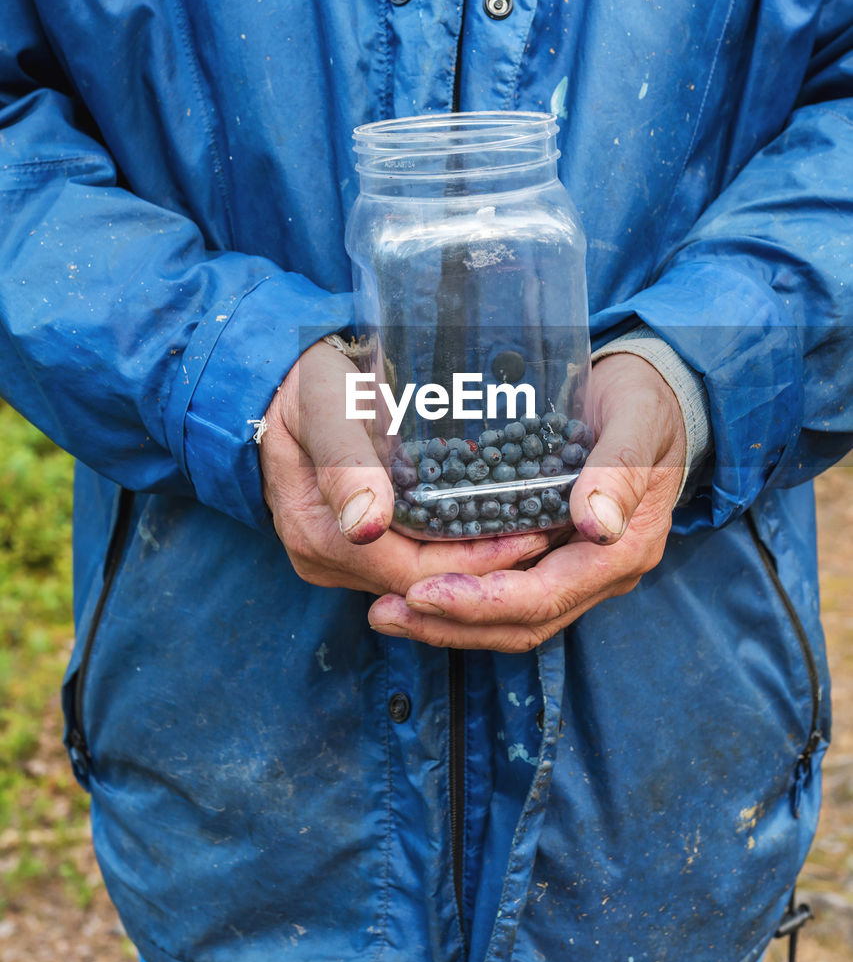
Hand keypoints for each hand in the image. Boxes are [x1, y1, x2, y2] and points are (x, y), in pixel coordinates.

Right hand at [258, 340, 551, 595]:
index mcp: (318, 536)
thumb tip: (366, 526)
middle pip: (424, 584)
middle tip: (552, 533)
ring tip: (539, 528)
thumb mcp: (326, 407)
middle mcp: (326, 560)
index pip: (413, 574)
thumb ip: (345, 461)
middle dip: (489, 565)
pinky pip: (415, 556)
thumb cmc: (307, 382)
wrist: (280, 378)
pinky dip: (458, 544)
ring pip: (424, 577)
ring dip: (479, 558)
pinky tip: (501, 520)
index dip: (476, 562)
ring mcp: (340, 556)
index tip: (533, 534)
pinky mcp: (354, 545)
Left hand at [367, 353, 687, 649]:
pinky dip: (462, 595)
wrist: (654, 397)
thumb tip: (596, 524)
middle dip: (451, 625)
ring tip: (386, 610)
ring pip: (510, 617)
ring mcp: (576, 568)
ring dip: (448, 621)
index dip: (481, 603)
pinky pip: (506, 589)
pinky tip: (414, 583)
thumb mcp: (637, 422)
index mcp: (622, 551)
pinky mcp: (554, 554)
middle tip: (385, 613)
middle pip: (521, 622)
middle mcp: (599, 572)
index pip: (544, 597)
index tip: (422, 592)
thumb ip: (621, 469)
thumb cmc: (644, 403)